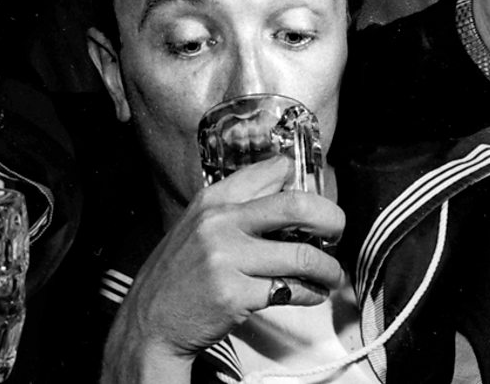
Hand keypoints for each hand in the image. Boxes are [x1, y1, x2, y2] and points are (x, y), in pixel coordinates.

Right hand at [101, 160, 345, 383]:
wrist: (152, 319)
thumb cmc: (180, 273)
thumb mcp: (198, 225)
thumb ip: (237, 204)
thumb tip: (285, 180)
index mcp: (212, 200)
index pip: (270, 171)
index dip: (303, 180)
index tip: (317, 197)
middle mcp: (220, 223)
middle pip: (296, 206)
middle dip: (331, 218)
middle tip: (337, 230)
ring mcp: (228, 259)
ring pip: (303, 256)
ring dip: (328, 268)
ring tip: (330, 275)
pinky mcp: (236, 294)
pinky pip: (292, 290)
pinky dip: (311, 294)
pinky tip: (310, 294)